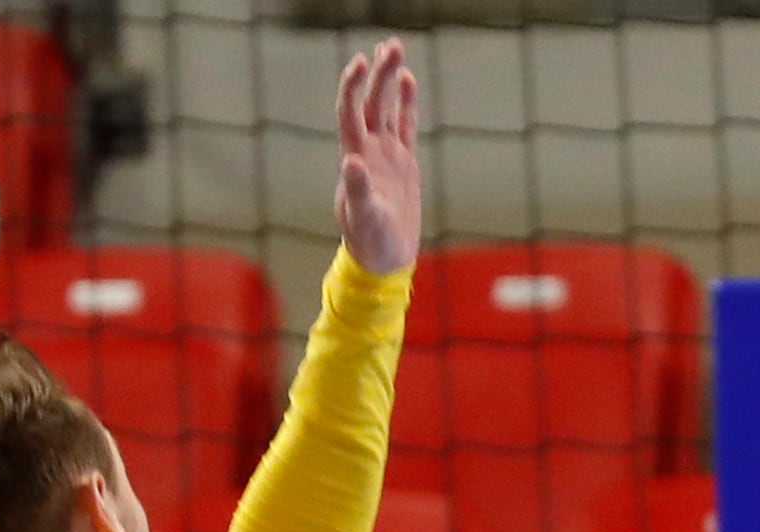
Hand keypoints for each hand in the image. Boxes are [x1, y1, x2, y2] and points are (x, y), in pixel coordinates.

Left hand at [332, 40, 424, 277]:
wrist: (383, 259)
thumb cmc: (370, 242)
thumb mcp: (363, 217)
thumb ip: (357, 190)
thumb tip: (351, 163)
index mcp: (356, 158)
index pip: (350, 112)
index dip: (352, 86)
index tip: (360, 62)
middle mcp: (368, 150)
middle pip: (371, 103)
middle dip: (378, 74)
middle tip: (391, 45)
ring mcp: (386, 155)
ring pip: (386, 109)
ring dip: (389, 80)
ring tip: (395, 49)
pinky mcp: (403, 163)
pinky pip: (403, 126)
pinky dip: (405, 103)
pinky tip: (408, 82)